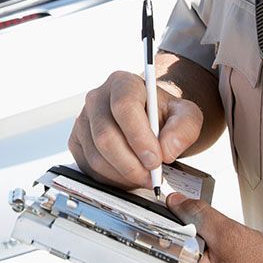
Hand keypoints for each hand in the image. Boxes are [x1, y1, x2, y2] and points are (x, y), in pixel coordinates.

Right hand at [68, 71, 202, 188]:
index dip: (139, 137)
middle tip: (152, 177)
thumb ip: (184, 128)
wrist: (150, 121)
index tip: (156, 159)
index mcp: (122, 83)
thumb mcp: (186, 116)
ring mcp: (83, 120)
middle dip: (131, 164)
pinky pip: (89, 167)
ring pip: (97, 156)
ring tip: (144, 177)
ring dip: (123, 175)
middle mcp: (97, 98)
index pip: (124, 107)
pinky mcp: (76, 142)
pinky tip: (128, 176)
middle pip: (105, 136)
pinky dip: (111, 179)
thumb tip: (167, 150)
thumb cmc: (165, 116)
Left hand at [167, 193, 262, 262]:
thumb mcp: (232, 235)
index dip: (162, 225)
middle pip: (169, 258)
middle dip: (183, 238)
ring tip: (222, 250)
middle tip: (205, 233)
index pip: (158, 251)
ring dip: (196, 249)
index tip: (167, 212)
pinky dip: (206, 262)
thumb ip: (198, 214)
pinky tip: (225, 260)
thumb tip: (176, 203)